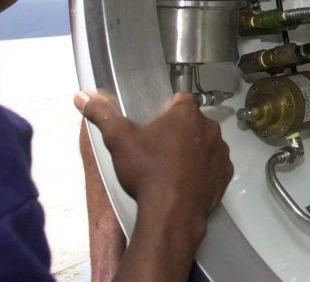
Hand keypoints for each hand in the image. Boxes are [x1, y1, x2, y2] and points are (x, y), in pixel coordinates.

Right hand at [75, 91, 232, 242]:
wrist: (171, 212)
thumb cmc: (148, 172)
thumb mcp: (119, 140)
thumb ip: (102, 114)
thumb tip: (84, 97)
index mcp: (187, 114)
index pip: (182, 99)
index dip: (169, 108)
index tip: (158, 121)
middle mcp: (210, 129)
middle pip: (194, 122)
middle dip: (180, 131)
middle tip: (160, 148)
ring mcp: (220, 152)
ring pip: (206, 143)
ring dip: (194, 150)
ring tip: (172, 166)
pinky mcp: (225, 174)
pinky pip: (215, 165)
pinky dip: (204, 170)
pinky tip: (186, 180)